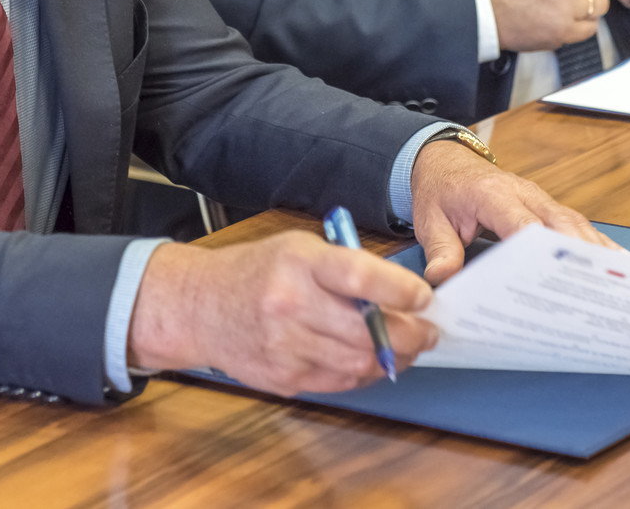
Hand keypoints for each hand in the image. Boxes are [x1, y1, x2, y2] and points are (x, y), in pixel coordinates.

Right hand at [127, 231, 436, 395]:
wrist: (200, 306)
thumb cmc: (257, 271)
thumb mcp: (299, 248)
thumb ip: (346, 267)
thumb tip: (401, 295)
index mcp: (298, 263)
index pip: (359, 277)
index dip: (400, 290)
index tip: (423, 298)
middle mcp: (290, 304)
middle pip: (366, 332)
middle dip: (411, 335)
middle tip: (429, 332)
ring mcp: (284, 346)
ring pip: (359, 363)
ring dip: (394, 358)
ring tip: (408, 347)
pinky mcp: (283, 378)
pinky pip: (339, 381)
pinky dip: (364, 372)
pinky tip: (373, 359)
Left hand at [409, 135, 618, 284]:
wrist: (444, 161)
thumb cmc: (440, 190)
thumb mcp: (430, 220)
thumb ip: (440, 250)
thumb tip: (443, 277)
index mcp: (491, 193)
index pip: (521, 221)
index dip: (540, 246)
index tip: (554, 271)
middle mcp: (522, 192)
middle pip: (559, 223)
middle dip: (580, 254)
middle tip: (599, 286)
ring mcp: (538, 198)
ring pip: (574, 223)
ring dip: (595, 250)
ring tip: (619, 281)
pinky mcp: (546, 206)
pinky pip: (574, 224)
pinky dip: (596, 244)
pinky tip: (617, 263)